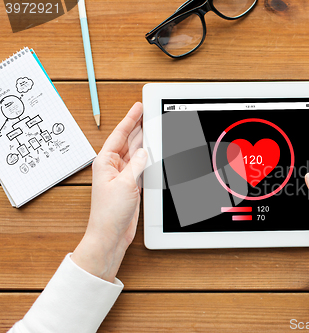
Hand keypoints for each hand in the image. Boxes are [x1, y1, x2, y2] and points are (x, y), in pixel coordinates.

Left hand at [72, 102, 147, 281]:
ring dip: (145, 142)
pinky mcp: (131, 185)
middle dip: (139, 127)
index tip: (138, 107)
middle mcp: (113, 166)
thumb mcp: (126, 184)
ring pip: (136, 153)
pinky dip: (149, 159)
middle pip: (129, 141)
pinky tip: (155, 152)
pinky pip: (141, 166)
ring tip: (155, 127)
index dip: (130, 119)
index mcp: (105, 162)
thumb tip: (144, 151)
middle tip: (149, 113)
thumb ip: (137, 164)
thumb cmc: (110, 212)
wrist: (111, 234)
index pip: (120, 134)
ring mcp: (123, 176)